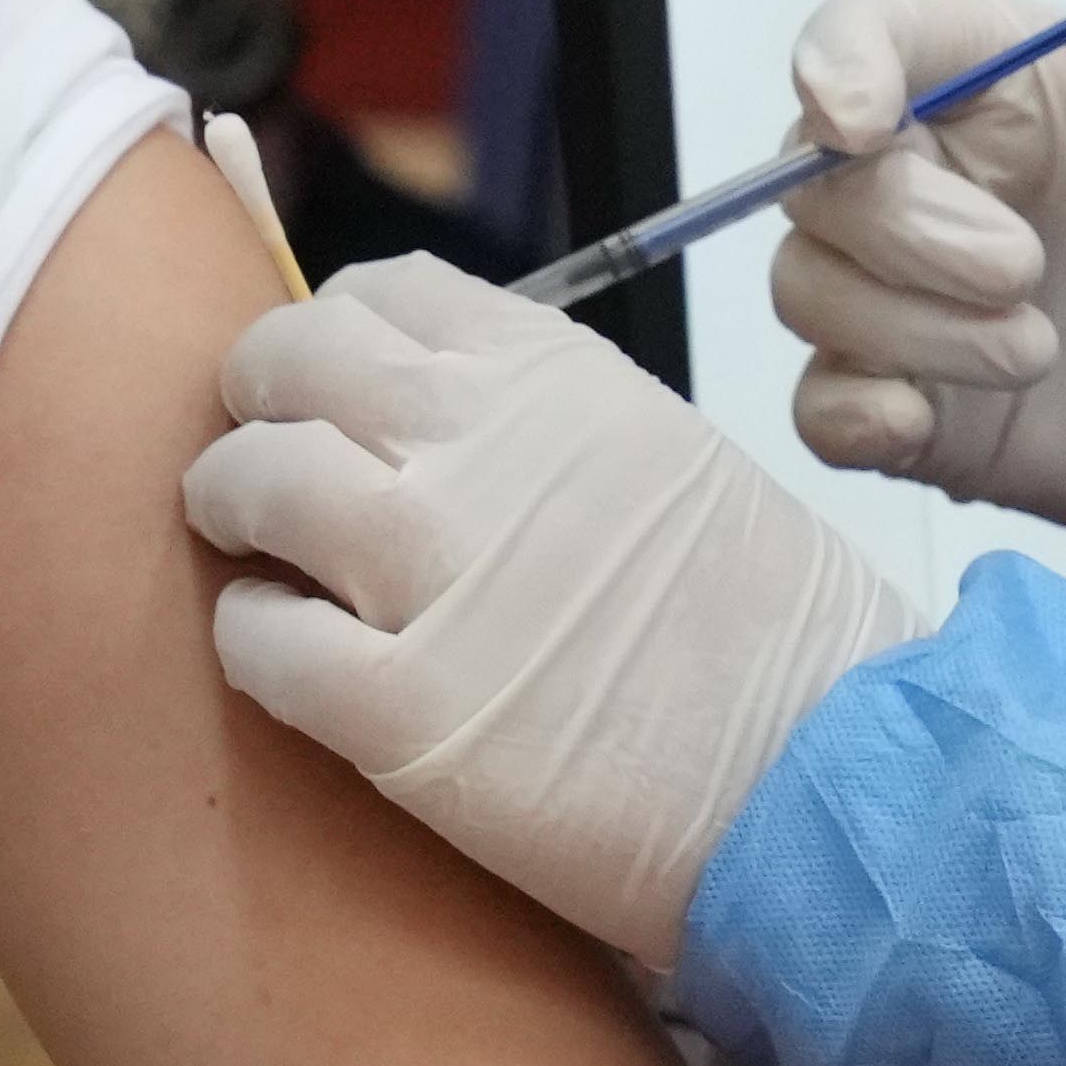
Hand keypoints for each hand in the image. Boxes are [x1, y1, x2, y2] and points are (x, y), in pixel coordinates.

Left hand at [186, 259, 932, 968]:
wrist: (832, 773)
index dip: (334, 343)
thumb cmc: (771, 637)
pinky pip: (253, 641)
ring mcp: (430, 571)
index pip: (378, 292)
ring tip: (260, 560)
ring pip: (245, 482)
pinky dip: (253, 644)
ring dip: (233, 515)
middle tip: (264, 467)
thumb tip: (425, 425)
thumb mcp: (666, 457)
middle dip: (256, 408)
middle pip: (283, 361)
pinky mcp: (396, 709)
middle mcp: (479, 442)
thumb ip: (541, 422)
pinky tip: (292, 663)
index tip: (330, 395)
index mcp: (554, 374)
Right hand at [769, 0, 1065, 578]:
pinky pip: (822, 406)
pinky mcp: (937, 412)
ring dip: (897, 323)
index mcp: (1019, 83)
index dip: (838, 60)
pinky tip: (921, 423)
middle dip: (898, 223)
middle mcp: (956, 179)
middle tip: (1026, 270)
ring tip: (1038, 351)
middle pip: (820, 174)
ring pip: (810, 285)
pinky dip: (844, 413)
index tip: (856, 118)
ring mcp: (933, 301)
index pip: (876, 32)